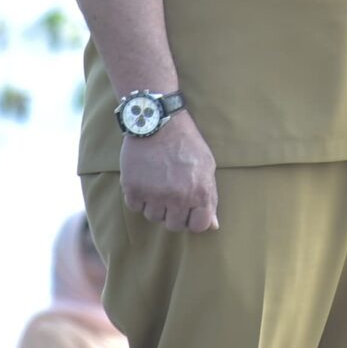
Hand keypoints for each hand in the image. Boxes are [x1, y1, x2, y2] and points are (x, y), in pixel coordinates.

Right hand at [120, 115, 218, 231]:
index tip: (189, 209)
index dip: (193, 219)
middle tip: (171, 194)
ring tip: (157, 182)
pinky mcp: (133, 189)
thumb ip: (209, 197)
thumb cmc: (186, 142)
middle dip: (173, 213)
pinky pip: (135, 206)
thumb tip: (213, 225)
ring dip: (155, 204)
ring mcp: (154, 195)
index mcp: (200, 192)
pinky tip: (144, 178)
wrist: (158, 121)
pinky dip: (138, 196)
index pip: (199, 226)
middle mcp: (178, 198)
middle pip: (174, 225)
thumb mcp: (206, 166)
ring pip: (153, 217)